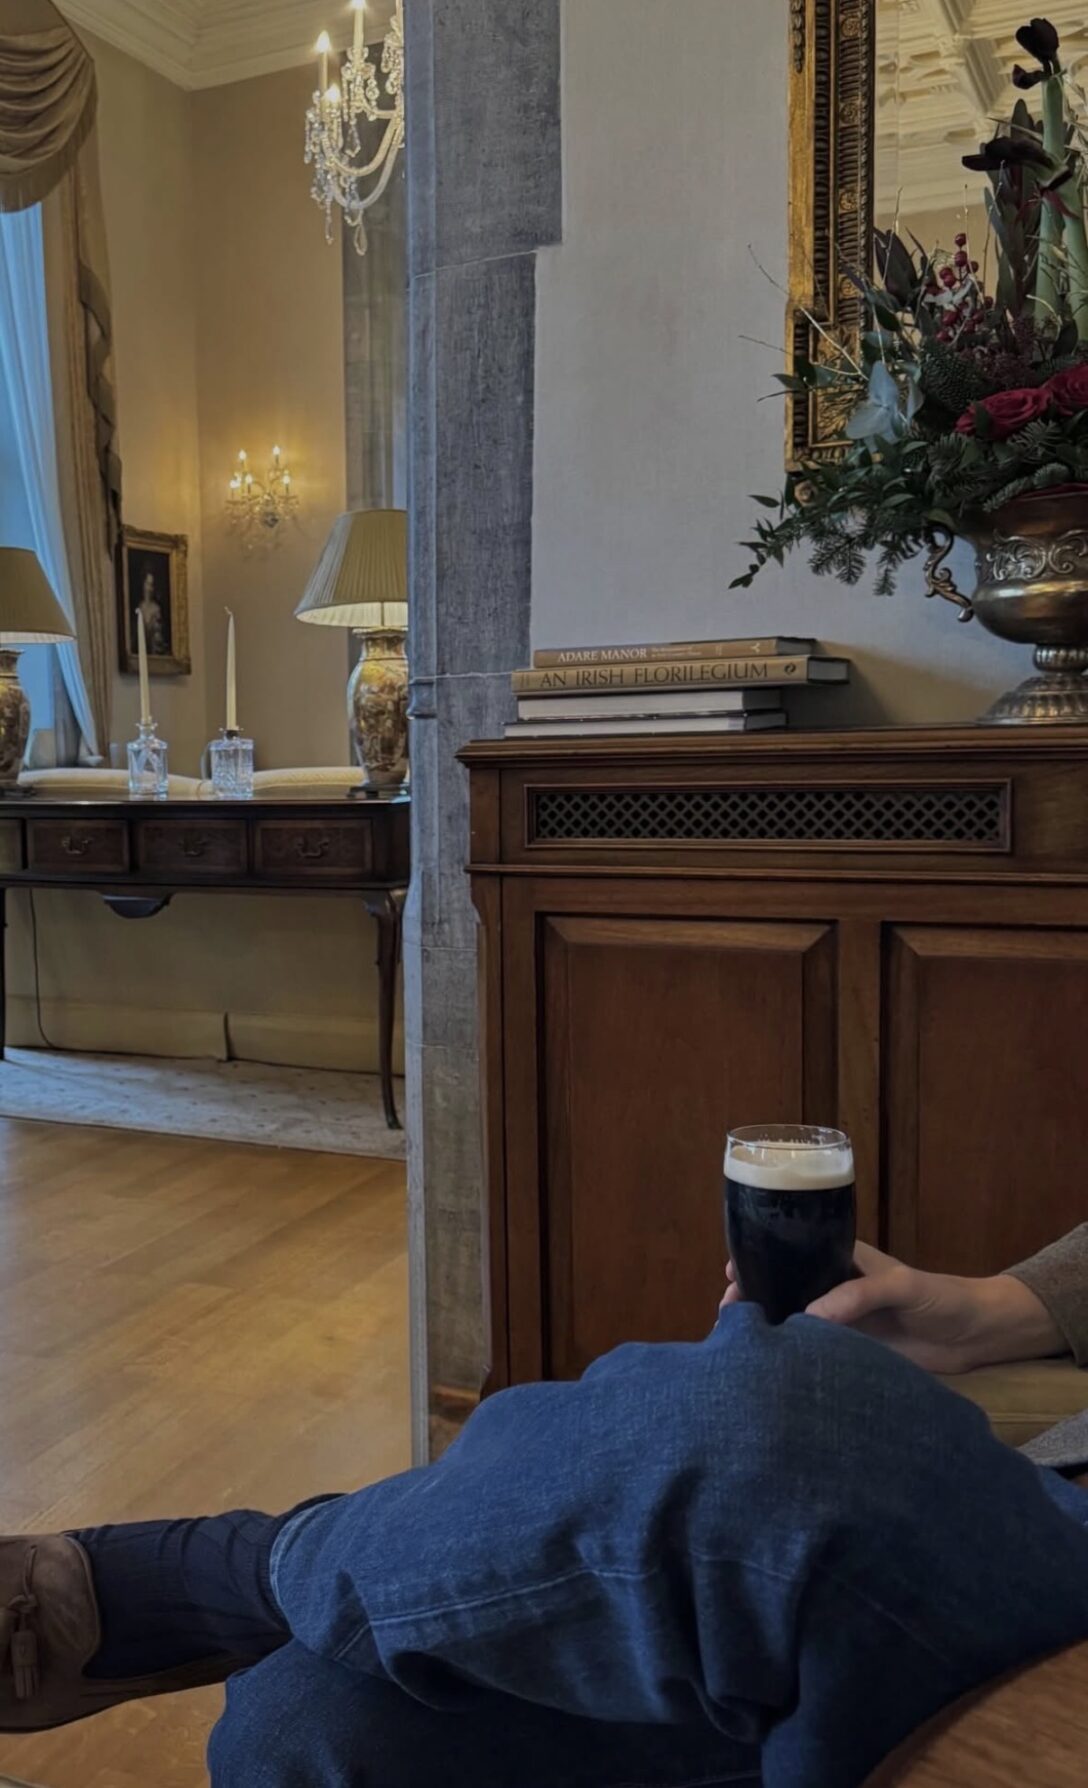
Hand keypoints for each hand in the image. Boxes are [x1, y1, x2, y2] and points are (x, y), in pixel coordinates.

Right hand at [722, 1241, 1063, 1373]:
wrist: (974, 1337)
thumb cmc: (940, 1297)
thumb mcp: (900, 1285)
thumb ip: (858, 1295)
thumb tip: (807, 1317)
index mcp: (842, 1260)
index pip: (791, 1254)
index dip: (759, 1260)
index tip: (731, 1272)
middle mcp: (833, 1290)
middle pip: (783, 1289)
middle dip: (753, 1297)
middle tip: (727, 1313)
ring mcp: (839, 1324)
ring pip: (793, 1324)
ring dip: (768, 1331)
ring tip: (738, 1344)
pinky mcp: (848, 1356)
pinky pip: (813, 1356)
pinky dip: (791, 1360)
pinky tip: (768, 1371)